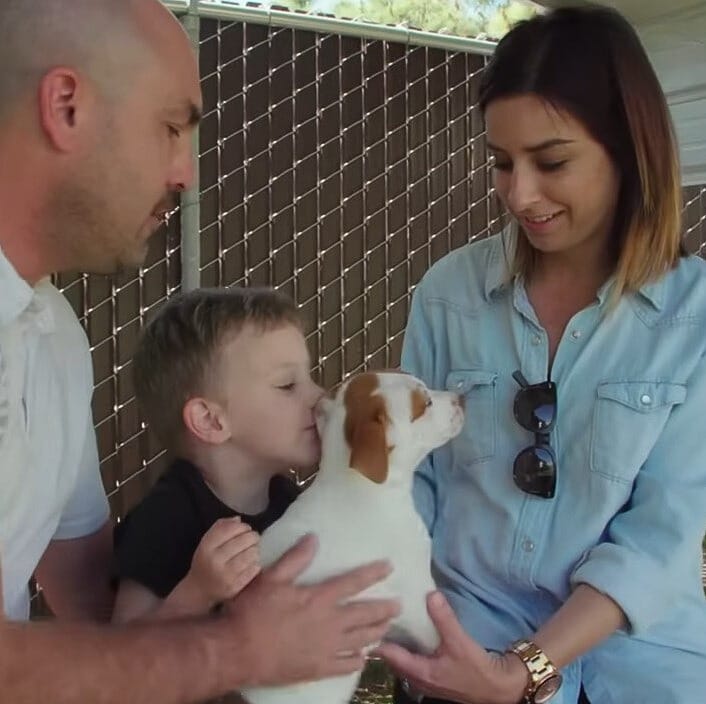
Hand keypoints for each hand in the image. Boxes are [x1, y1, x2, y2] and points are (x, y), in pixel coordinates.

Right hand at [186, 517, 260, 606]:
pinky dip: (255, 563)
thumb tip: (239, 519)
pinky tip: (251, 563)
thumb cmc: (206, 561)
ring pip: (251, 554)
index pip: (230, 529)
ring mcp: (225, 575)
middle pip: (244, 540)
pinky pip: (254, 569)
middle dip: (253, 537)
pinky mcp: (235, 587)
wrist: (199, 590)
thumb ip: (221, 527)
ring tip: (252, 550)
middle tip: (253, 538)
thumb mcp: (207, 542)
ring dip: (255, 550)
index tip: (246, 528)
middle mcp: (215, 560)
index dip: (242, 526)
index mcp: (206, 547)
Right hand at [223, 534, 400, 686]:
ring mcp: (325, 649)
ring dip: (377, 632)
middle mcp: (328, 624)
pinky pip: (345, 666)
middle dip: (384, 608)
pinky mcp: (318, 669)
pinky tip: (364, 657)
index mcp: (318, 598)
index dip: (372, 573)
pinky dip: (358, 661)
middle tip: (399, 604)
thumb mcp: (270, 578)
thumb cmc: (252, 611)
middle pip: (364, 614)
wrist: (237, 652)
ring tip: (388, 627)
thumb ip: (294, 559)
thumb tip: (314, 538)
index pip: (352, 583)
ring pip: (360, 640)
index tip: (389, 567)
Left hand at [375, 592, 527, 703]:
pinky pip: (413, 660)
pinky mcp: (435, 675)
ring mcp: (426, 679)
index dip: (377, 638)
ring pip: (403, 660)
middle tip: (375, 615)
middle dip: (384, 639)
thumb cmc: (477, 669)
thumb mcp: (460, 642)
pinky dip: (408, 647)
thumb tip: (431, 594)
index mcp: (420, 673)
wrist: (500, 688)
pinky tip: (411, 632)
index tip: (368, 618)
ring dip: (396, 644)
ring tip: (389, 620)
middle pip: (392, 659)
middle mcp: (419, 679)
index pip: (390, 655)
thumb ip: (444, 619)